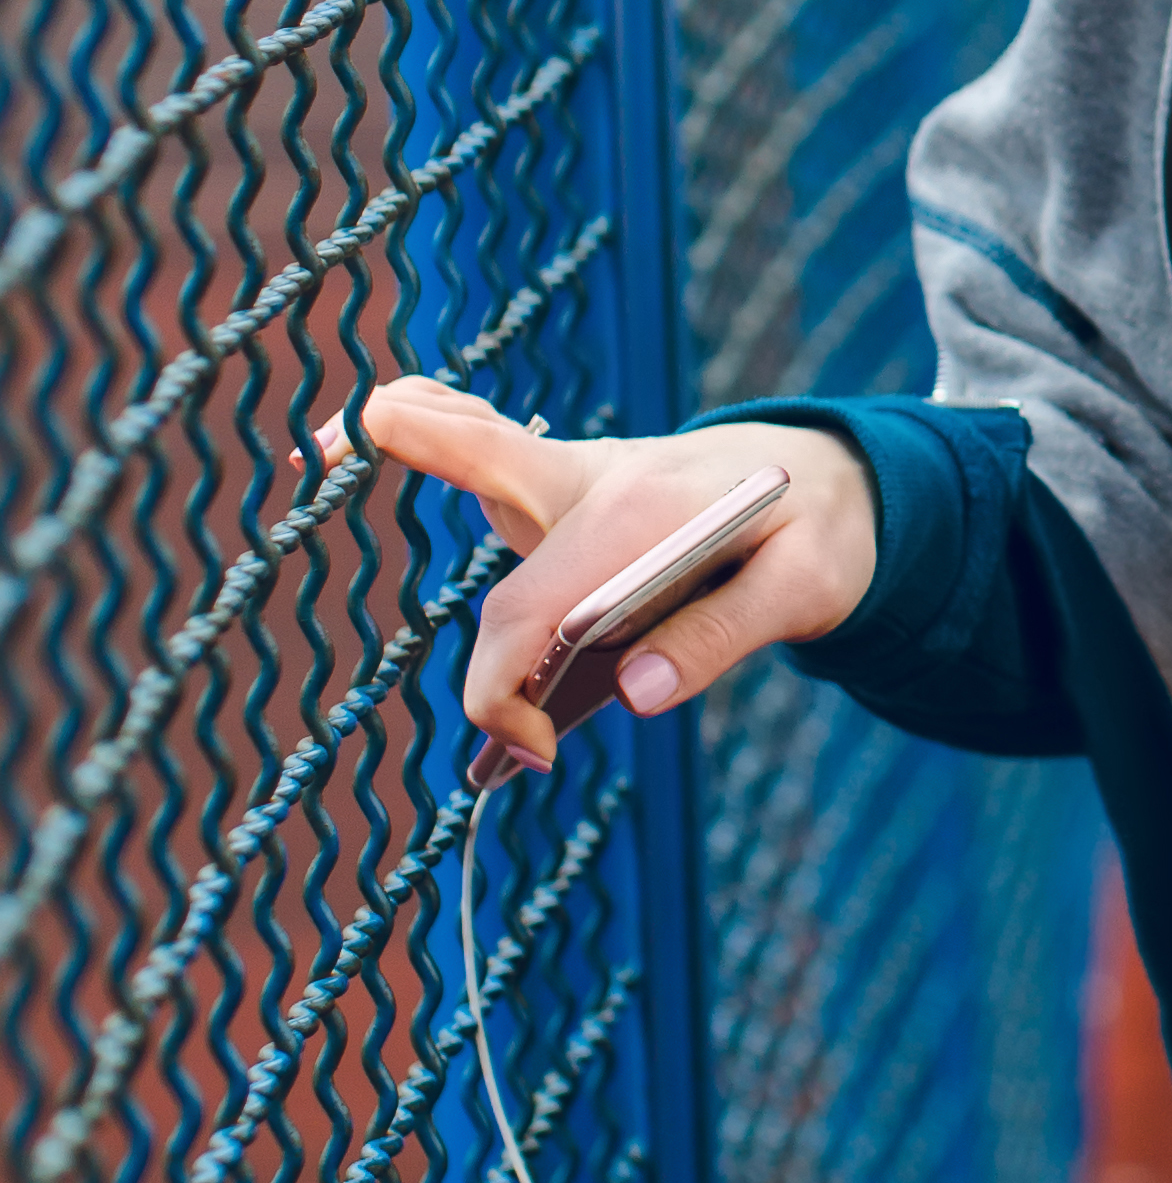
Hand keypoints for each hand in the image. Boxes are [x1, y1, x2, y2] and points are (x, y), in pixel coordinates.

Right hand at [349, 380, 879, 771]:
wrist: (836, 480)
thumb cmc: (819, 535)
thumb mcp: (808, 590)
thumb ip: (721, 639)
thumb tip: (633, 696)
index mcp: (643, 511)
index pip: (532, 611)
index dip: (502, 698)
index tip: (532, 754)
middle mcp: (594, 476)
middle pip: (479, 460)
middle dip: (410, 448)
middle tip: (325, 445)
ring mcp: (574, 471)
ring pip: (475, 433)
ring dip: (411, 429)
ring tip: (327, 439)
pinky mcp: (566, 481)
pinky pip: (487, 441)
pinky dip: (433, 429)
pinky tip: (375, 427)